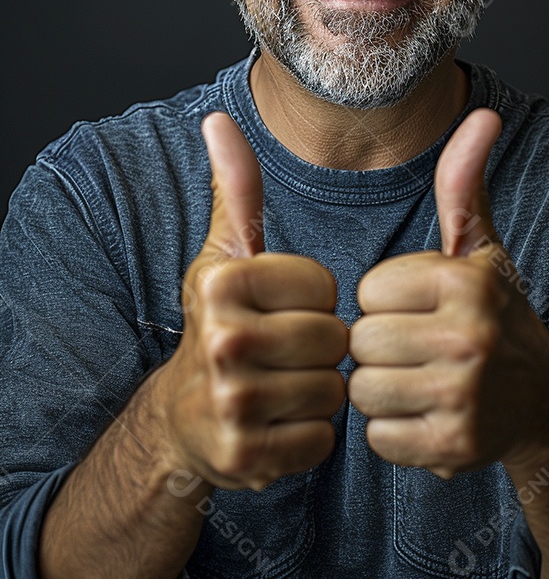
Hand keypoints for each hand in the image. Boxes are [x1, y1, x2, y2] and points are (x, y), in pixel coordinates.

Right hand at [156, 112, 347, 490]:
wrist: (184, 417)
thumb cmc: (221, 323)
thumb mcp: (226, 253)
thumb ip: (236, 187)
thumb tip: (217, 120)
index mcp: (222, 283)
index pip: (324, 285)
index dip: (312, 298)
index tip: (280, 308)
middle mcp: (221, 342)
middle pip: (333, 339)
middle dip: (320, 347)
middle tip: (284, 352)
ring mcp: (231, 404)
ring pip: (334, 390)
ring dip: (319, 390)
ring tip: (282, 385)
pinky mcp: (247, 457)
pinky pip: (323, 439)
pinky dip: (310, 434)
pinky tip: (279, 423)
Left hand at [348, 108, 548, 478]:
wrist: (543, 401)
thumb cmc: (495, 314)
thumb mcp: (481, 249)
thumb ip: (463, 185)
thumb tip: (483, 114)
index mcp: (467, 281)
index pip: (369, 291)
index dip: (385, 302)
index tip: (418, 309)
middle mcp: (470, 336)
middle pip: (361, 341)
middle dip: (379, 347)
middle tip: (417, 349)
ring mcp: (464, 395)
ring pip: (364, 390)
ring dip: (381, 389)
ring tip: (419, 380)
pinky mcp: (454, 447)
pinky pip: (377, 436)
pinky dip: (393, 432)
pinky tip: (426, 416)